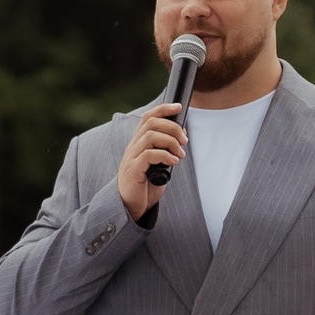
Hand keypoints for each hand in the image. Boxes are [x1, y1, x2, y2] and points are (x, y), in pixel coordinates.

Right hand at [116, 101, 186, 220]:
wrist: (129, 206)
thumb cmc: (145, 186)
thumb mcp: (158, 164)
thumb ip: (166, 150)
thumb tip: (182, 135)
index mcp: (138, 143)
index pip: (147, 118)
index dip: (162, 109)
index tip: (178, 107)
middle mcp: (133, 147)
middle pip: (151, 123)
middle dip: (172, 128)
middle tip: (184, 141)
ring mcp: (131, 158)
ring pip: (150, 136)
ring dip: (171, 142)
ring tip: (180, 154)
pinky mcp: (133, 170)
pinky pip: (148, 155)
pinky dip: (165, 155)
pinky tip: (173, 162)